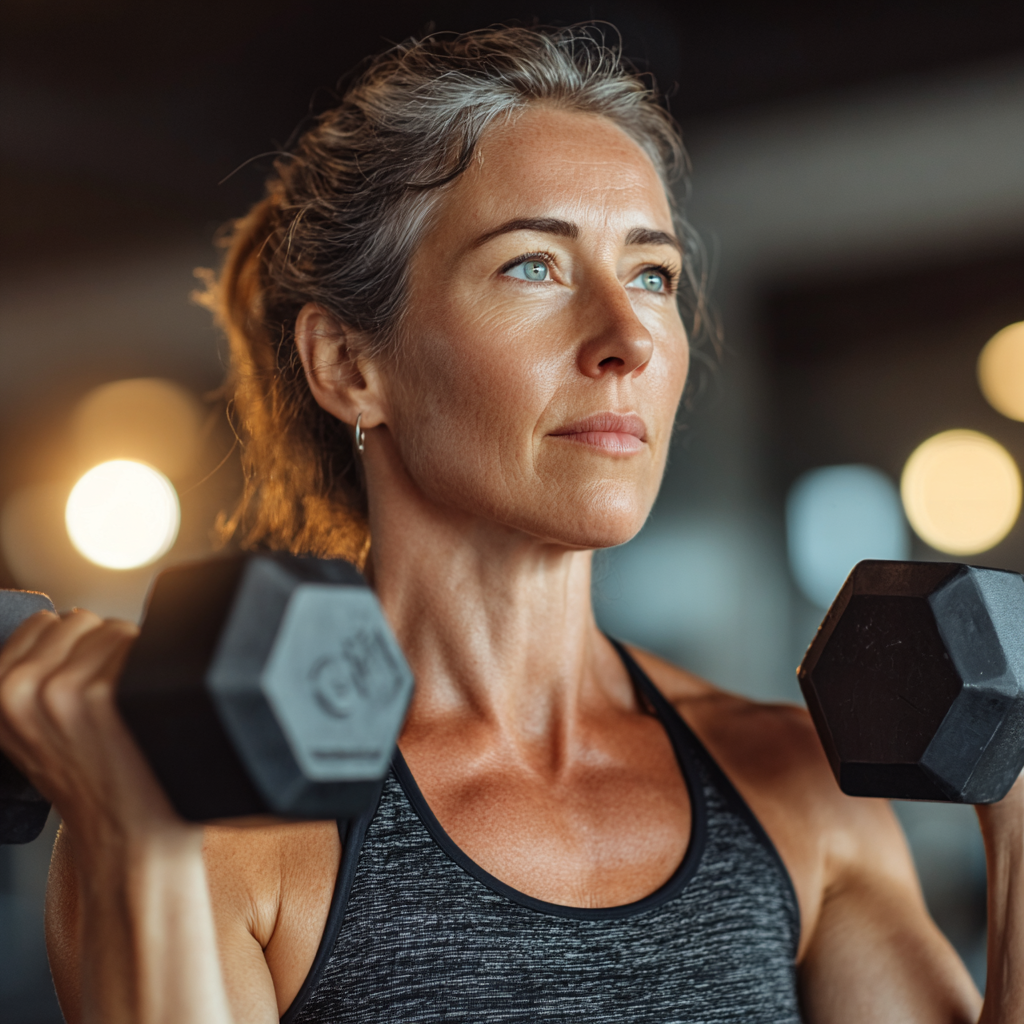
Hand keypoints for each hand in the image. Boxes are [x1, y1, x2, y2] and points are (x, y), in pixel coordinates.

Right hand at [0, 609, 190, 855]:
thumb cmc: (97, 786)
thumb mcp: (35, 736)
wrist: (130, 842)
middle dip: (103, 651)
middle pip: (82, 621)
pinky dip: (159, 666)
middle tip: (115, 705)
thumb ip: (33, 685)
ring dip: (134, 658)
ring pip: (114, 629)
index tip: (87, 688)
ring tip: (133, 710)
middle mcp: (17, 690)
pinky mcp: (103, 693)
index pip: (44, 625)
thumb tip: (64, 625)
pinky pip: (142, 642)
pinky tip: (153, 706)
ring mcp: (60, 690)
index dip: (77, 650)